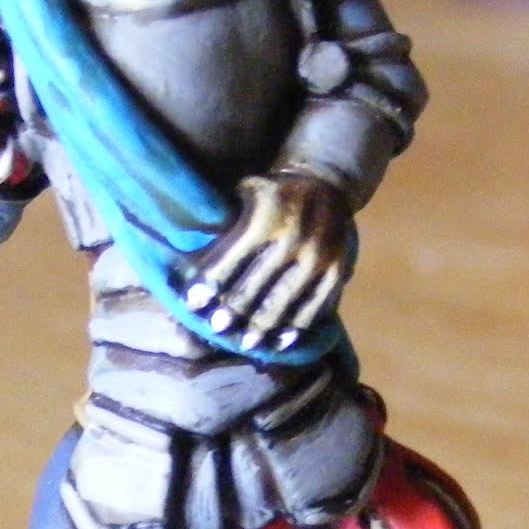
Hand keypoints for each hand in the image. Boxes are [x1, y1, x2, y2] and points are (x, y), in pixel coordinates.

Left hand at [179, 171, 352, 353]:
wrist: (326, 184)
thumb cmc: (272, 194)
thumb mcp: (248, 193)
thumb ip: (226, 222)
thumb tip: (190, 260)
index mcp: (267, 216)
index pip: (233, 257)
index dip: (211, 283)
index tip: (193, 304)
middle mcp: (295, 236)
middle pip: (257, 283)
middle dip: (234, 309)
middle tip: (216, 329)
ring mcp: (320, 255)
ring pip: (285, 300)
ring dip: (262, 325)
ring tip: (245, 344)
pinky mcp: (338, 270)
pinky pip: (315, 305)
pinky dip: (296, 327)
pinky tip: (280, 343)